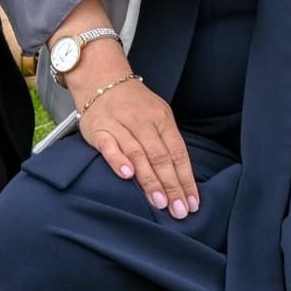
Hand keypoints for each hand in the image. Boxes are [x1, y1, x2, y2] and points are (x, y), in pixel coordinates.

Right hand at [79, 76, 198, 218]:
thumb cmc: (134, 105)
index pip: (178, 152)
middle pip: (161, 156)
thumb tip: (182, 179)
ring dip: (150, 179)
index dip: (186, 179)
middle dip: (171, 185)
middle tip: (178, 211)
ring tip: (159, 202)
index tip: (192, 204)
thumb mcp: (158, 116)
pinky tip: (126, 175)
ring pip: (138, 153)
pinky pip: (109, 145)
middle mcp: (143, 121)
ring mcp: (120, 124)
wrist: (102, 80)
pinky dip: (118, 160)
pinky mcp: (98, 129)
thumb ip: (167, 143)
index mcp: (162, 119)